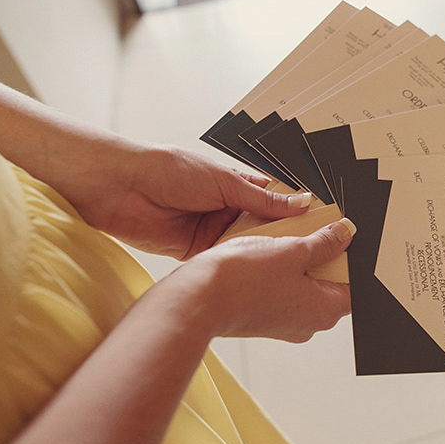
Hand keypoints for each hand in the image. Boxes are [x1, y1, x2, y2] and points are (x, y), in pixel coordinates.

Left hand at [0, 71, 311, 258]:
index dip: (301, 212)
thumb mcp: (222, 181)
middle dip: (288, 239)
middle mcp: (229, 209)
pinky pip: (226, 261)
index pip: (278, 200)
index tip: (328, 225)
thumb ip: (261, 200)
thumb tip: (302, 204)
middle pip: (267, 228)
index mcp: (238, 184)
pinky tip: (263, 276)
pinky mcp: (197, 252)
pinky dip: (241, 267)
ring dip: (267, 255)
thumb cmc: (165, 168)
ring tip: (298, 266)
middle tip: (321, 252)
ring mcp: (214, 232)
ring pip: (249, 247)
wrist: (116, 187)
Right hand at [156, 218, 355, 342]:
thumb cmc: (242, 280)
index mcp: (325, 312)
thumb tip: (345, 234)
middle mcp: (308, 324)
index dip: (351, 260)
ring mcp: (284, 324)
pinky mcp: (263, 318)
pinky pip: (280, 291)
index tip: (344, 238)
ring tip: (284, 241)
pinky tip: (265, 254)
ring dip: (297, 262)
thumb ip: (324, 242)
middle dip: (322, 257)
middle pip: (329, 284)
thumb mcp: (292, 249)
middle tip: (312, 233)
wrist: (196, 299)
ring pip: (302, 285)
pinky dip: (278, 272)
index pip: (354, 286)